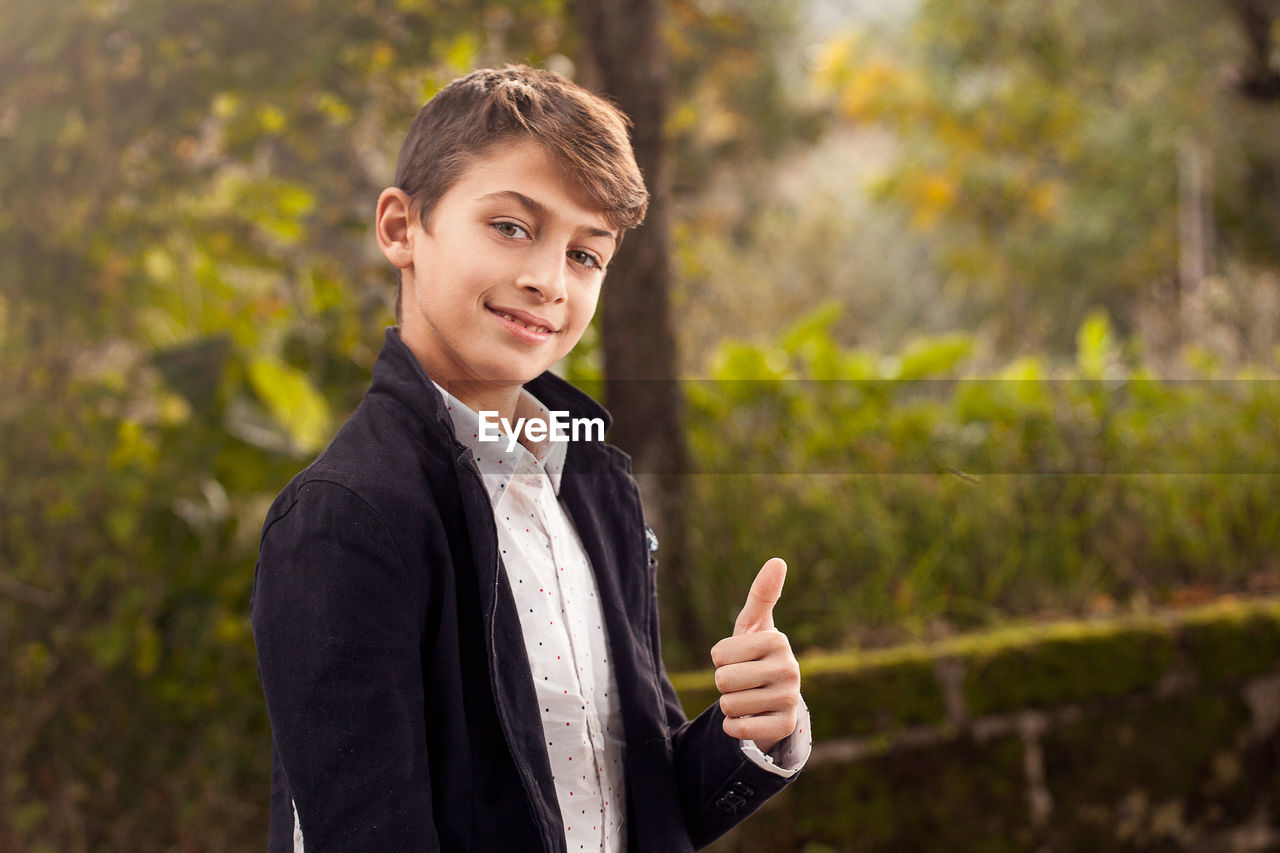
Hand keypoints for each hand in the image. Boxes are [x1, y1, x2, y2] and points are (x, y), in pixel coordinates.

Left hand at [710, 557, 801, 753]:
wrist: (774, 699)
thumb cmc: (757, 655)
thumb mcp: (755, 625)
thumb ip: (761, 594)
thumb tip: (778, 560)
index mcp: (778, 640)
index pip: (719, 654)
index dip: (721, 658)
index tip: (739, 658)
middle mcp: (790, 669)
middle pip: (723, 680)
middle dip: (724, 683)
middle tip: (743, 681)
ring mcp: (790, 700)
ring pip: (729, 706)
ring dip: (730, 705)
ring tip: (749, 698)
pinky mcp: (784, 727)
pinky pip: (738, 729)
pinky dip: (735, 726)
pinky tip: (751, 718)